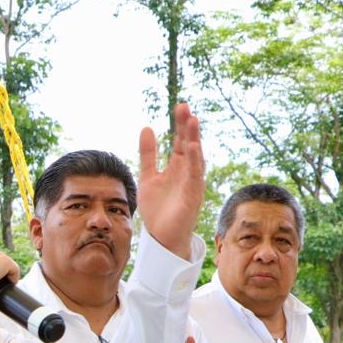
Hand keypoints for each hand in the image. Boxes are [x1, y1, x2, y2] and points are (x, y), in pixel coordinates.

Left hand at [137, 103, 205, 259]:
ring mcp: (192, 183)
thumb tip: (146, 127)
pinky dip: (193, 161)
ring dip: (194, 139)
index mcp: (177, 167)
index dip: (180, 125)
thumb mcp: (148, 177)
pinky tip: (191, 147)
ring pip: (195, 157)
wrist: (161, 237)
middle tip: (185, 106)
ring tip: (192, 120)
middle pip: (189, 144)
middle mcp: (187, 172)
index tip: (179, 106)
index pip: (180, 141)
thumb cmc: (157, 209)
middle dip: (188, 126)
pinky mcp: (192, 196)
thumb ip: (148, 154)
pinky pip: (194, 176)